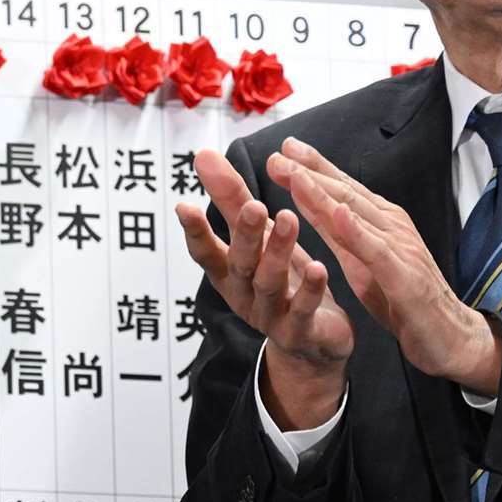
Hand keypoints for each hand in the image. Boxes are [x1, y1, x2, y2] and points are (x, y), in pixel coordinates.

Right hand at [174, 147, 353, 429]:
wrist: (311, 345)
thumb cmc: (281, 282)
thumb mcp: (253, 240)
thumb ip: (230, 199)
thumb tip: (203, 155)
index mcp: (229, 273)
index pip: (205, 252)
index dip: (194, 232)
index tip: (184, 205)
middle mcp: (243, 295)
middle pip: (240, 264)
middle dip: (244, 235)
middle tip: (253, 205)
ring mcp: (269, 316)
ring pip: (269, 284)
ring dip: (278, 253)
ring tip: (288, 220)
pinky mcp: (299, 332)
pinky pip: (302, 311)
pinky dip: (309, 290)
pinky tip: (318, 266)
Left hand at [270, 138, 501, 393]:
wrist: (447, 335)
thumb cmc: (401, 295)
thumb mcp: (360, 260)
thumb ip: (338, 232)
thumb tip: (311, 203)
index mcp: (380, 222)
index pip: (343, 188)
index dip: (314, 166)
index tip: (284, 147)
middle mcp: (391, 227)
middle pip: (346, 193)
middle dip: (311, 171)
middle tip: (278, 153)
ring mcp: (400, 248)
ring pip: (358, 214)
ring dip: (325, 192)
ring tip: (296, 173)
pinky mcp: (404, 276)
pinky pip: (377, 250)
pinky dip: (357, 231)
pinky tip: (337, 215)